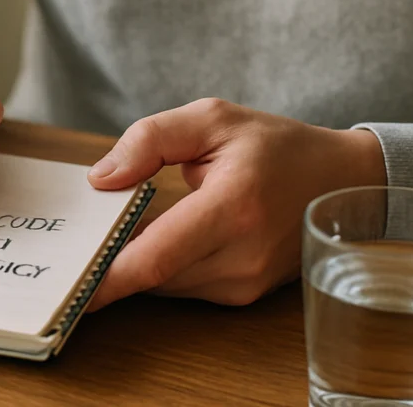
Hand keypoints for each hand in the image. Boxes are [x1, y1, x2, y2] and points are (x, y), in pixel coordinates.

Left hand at [86, 98, 385, 309]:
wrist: (342, 182)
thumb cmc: (277, 146)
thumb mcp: (213, 118)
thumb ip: (150, 139)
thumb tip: (101, 179)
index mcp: (234, 207)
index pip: (158, 256)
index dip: (108, 274)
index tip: (70, 281)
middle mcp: (242, 255)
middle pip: (152, 274)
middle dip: (110, 259)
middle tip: (76, 239)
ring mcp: (245, 282)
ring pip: (164, 283)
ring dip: (136, 261)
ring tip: (114, 229)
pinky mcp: (243, 294)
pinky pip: (183, 285)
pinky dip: (162, 265)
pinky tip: (153, 237)